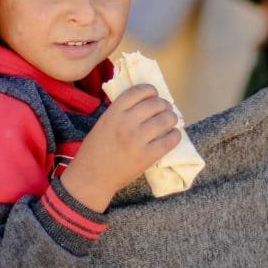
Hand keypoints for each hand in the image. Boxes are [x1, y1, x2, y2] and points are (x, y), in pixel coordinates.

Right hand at [59, 84, 181, 212]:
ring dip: (171, 118)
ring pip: (166, 119)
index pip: (139, 91)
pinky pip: (170, 140)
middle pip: (156, 103)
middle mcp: (127, 122)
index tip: (154, 95)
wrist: (92, 177)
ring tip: (170, 121)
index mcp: (114, 112)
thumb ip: (121, 112)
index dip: (150, 90)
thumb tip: (145, 103)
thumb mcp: (103, 122)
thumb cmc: (95, 149)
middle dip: (164, 105)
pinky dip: (175, 135)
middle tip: (165, 110)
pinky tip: (173, 135)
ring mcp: (138, 139)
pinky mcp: (148, 156)